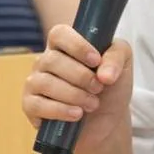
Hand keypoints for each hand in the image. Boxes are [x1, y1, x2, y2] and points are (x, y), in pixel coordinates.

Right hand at [22, 26, 133, 153]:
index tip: (96, 61)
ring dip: (74, 95)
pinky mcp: (30, 106)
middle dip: (81, 77)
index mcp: (65, 45)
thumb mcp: (123, 65)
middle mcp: (46, 61)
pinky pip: (37, 105)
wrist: (107, 120)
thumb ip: (117, 57)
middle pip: (53, 60)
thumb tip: (104, 74)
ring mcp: (35, 82)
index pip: (59, 34)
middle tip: (99, 88)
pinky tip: (77, 114)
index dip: (77, 46)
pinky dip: (60, 110)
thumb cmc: (111, 87)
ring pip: (45, 83)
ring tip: (93, 104)